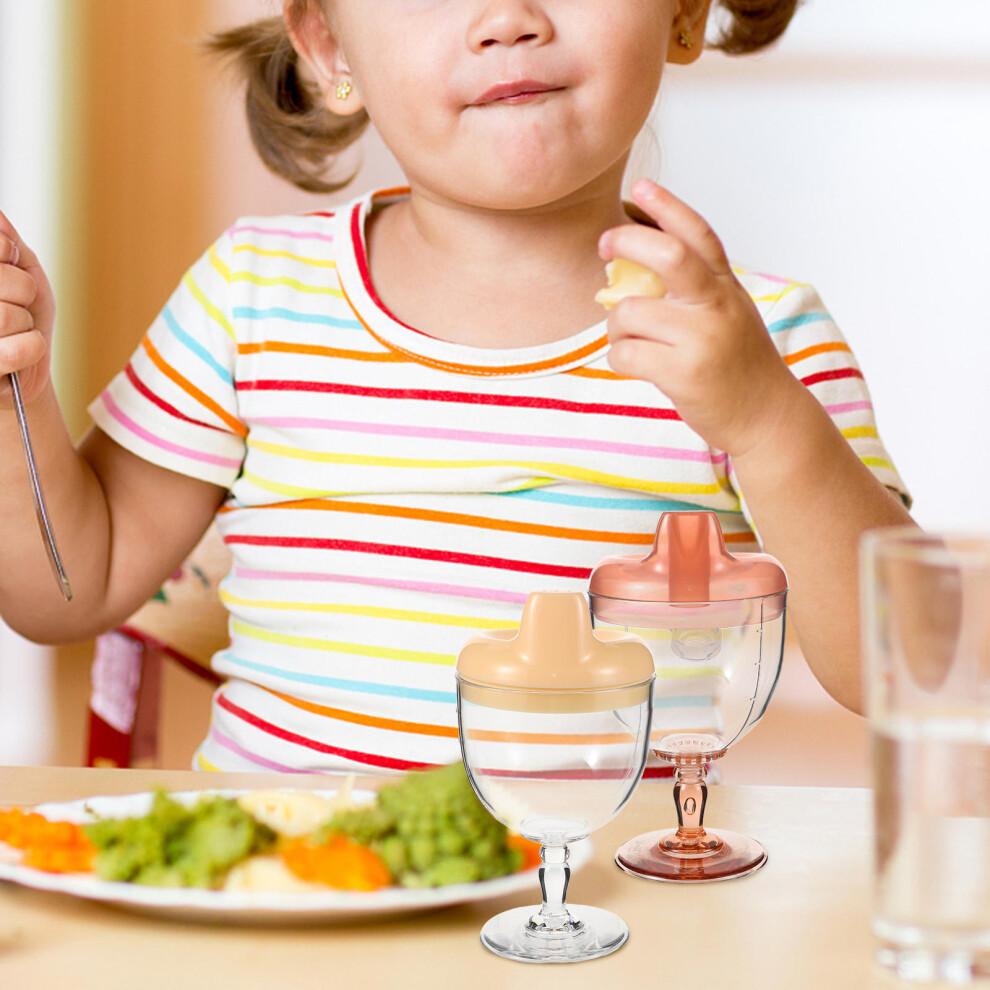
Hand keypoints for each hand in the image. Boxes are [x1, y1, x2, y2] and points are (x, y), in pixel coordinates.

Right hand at [0, 209, 55, 407]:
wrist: (25, 368)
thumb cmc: (22, 317)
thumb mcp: (23, 272)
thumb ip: (7, 243)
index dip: (8, 254)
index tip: (12, 263)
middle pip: (3, 280)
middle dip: (23, 291)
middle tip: (19, 304)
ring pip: (7, 317)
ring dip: (26, 324)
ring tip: (16, 330)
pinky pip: (19, 350)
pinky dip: (32, 349)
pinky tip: (21, 352)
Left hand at [599, 178, 803, 457]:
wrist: (766, 416)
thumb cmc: (737, 363)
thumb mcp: (726, 313)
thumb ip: (692, 290)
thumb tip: (627, 272)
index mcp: (726, 286)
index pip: (697, 234)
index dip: (667, 206)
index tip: (640, 186)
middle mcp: (717, 306)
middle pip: (667, 255)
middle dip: (626, 241)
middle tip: (605, 246)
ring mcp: (701, 339)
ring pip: (628, 313)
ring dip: (616, 328)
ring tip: (630, 341)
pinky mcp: (684, 374)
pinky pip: (624, 354)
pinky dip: (619, 359)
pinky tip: (635, 365)